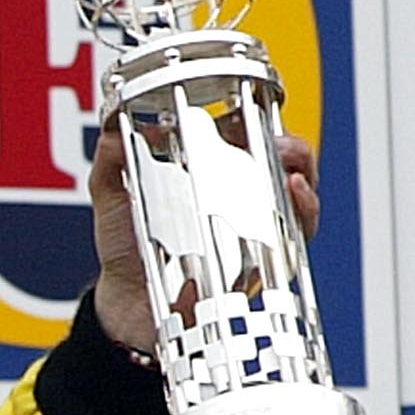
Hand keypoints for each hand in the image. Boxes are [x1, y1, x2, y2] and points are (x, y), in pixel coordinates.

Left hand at [90, 129, 319, 354]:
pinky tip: (295, 193)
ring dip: (302, 169)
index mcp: (206, 169)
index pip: (246, 132)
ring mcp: (254, 221)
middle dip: (289, 143)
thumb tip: (115, 133)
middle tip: (279, 142)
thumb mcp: (111, 197)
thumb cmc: (126, 249)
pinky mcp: (265, 253)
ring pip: (299, 186)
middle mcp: (237, 192)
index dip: (256, 119)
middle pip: (282, 156)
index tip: (252, 111)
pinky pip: (300, 229)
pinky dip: (306, 208)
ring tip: (291, 164)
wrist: (130, 303)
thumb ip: (109, 161)